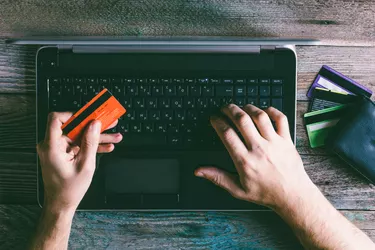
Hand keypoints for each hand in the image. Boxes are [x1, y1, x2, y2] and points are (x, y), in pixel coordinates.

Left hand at [37, 112, 122, 212]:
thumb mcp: (85, 165)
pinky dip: (92, 144)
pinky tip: (107, 146)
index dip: (74, 114)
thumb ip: (90, 143)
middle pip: (73, 127)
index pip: (56, 119)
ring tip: (114, 135)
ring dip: (96, 136)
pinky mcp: (64, 153)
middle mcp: (52, 145)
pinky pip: (79, 144)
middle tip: (108, 121)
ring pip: (79, 135)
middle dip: (93, 125)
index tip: (90, 114)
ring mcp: (58, 149)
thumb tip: (94, 125)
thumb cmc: (68, 189)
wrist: (62, 203)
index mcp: (52, 147)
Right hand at [195, 104, 314, 209]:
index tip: (214, 118)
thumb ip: (217, 178)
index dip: (217, 122)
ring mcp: (274, 143)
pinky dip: (272, 110)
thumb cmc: (266, 193)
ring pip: (259, 116)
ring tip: (242, 107)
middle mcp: (259, 149)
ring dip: (248, 108)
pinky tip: (264, 111)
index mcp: (245, 160)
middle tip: (225, 108)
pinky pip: (280, 118)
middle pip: (242, 120)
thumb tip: (199, 171)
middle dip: (230, 110)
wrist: (292, 196)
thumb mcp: (237, 190)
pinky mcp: (286, 140)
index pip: (227, 134)